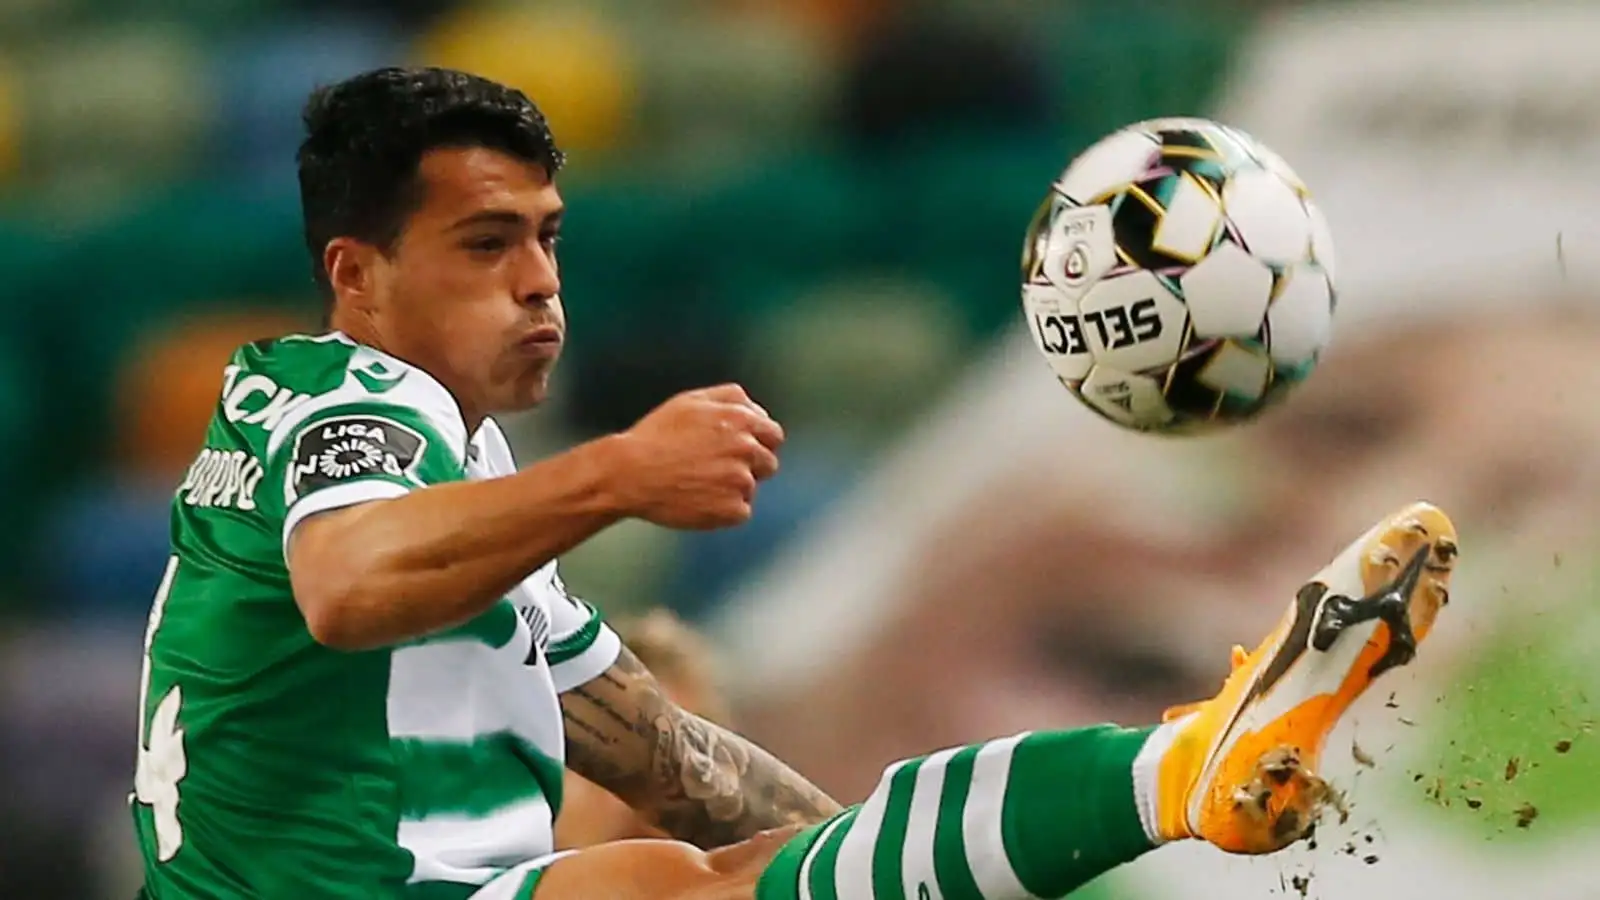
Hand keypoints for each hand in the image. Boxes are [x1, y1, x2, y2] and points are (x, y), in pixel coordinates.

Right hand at [607, 384, 784, 528]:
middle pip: (768, 464)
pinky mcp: (732, 510)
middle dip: (748, 467)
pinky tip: (698, 500)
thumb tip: (758, 410)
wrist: (630, 473)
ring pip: (752, 489)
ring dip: (733, 489)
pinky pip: (740, 512)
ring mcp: (741, 481)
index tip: (738, 452)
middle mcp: (746, 448)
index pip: (773, 435)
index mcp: (741, 420)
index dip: (757, 444)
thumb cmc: (656, 436)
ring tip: (699, 484)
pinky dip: (723, 510)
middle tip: (714, 470)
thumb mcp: (692, 401)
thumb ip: (731, 398)